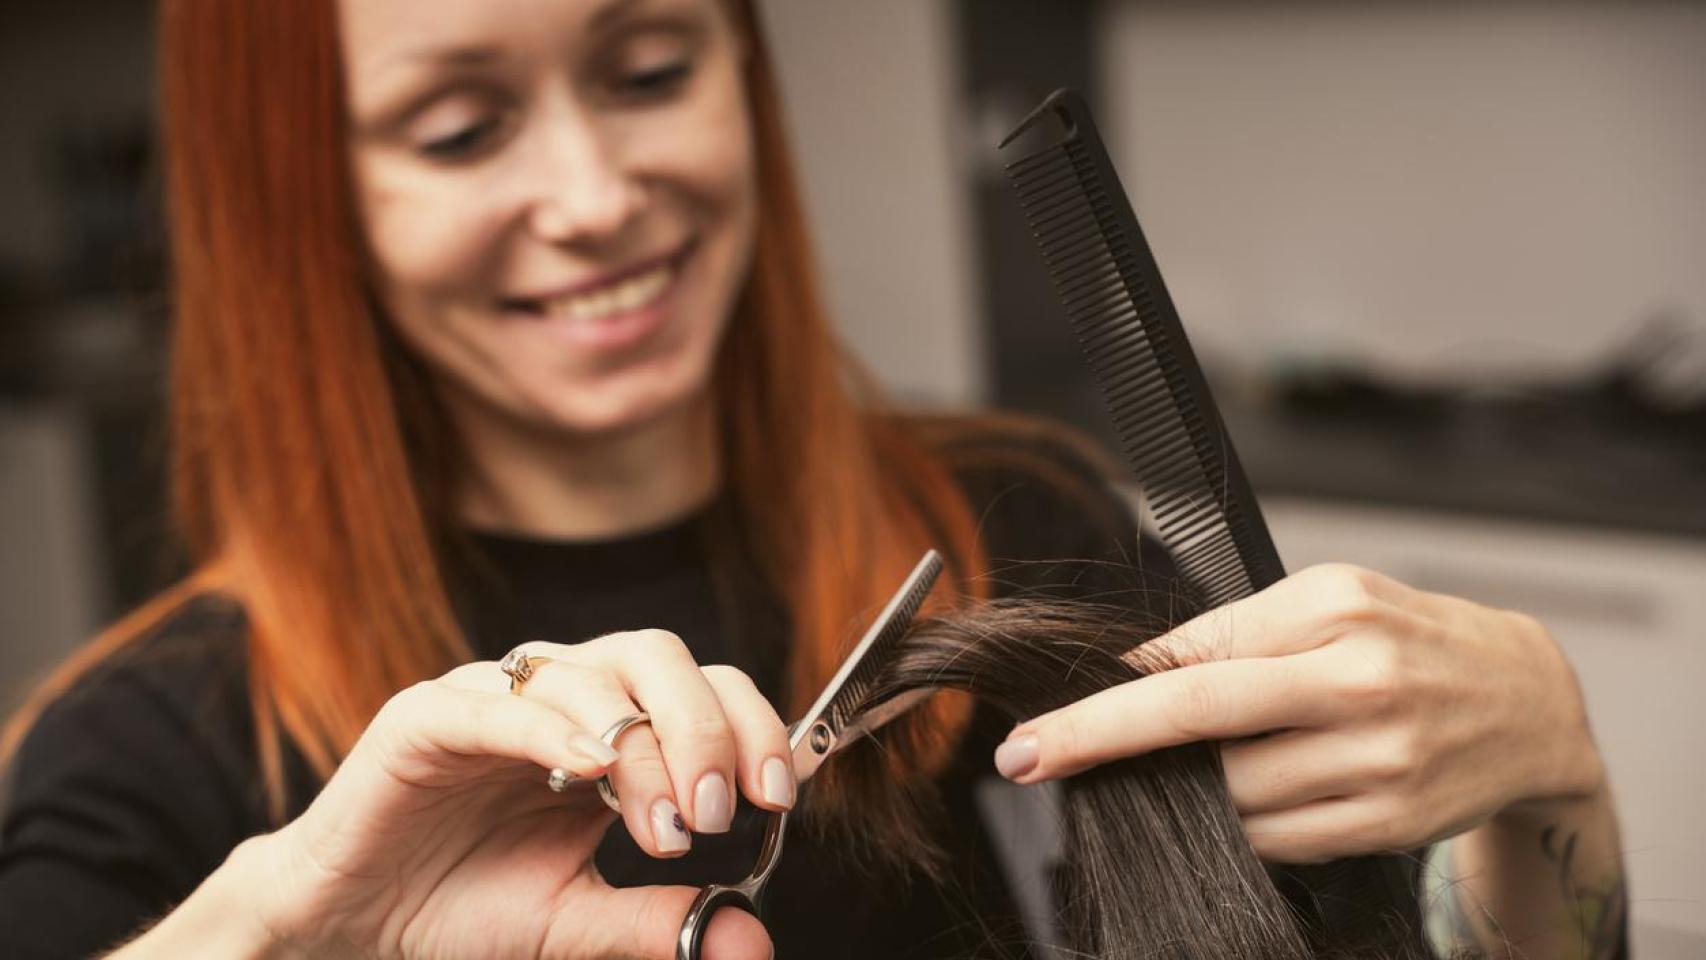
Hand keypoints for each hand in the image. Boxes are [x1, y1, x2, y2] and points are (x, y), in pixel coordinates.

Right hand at [248, 630, 790, 958]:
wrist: (353, 926)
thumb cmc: (464, 906)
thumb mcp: (577, 921)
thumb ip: (660, 920)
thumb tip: (751, 940)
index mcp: (609, 730)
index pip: (702, 688)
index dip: (750, 725)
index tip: (777, 795)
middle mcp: (560, 697)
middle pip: (657, 658)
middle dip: (705, 728)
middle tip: (719, 811)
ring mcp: (494, 697)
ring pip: (589, 672)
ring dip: (640, 744)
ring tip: (662, 827)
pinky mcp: (425, 715)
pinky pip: (496, 704)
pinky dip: (551, 728)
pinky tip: (588, 770)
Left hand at [994, 563, 1606, 861]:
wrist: (1532, 704)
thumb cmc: (1409, 640)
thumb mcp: (1330, 600)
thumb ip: (1233, 632)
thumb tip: (1129, 671)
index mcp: (1335, 610)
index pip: (1196, 657)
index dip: (1108, 696)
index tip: (1039, 723)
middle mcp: (1360, 683)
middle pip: (1200, 722)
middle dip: (1098, 742)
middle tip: (1026, 759)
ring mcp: (1380, 761)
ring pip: (1231, 794)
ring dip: (1179, 790)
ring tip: (1168, 774)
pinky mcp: (1390, 822)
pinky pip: (1276, 838)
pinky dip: (1239, 823)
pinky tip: (1240, 800)